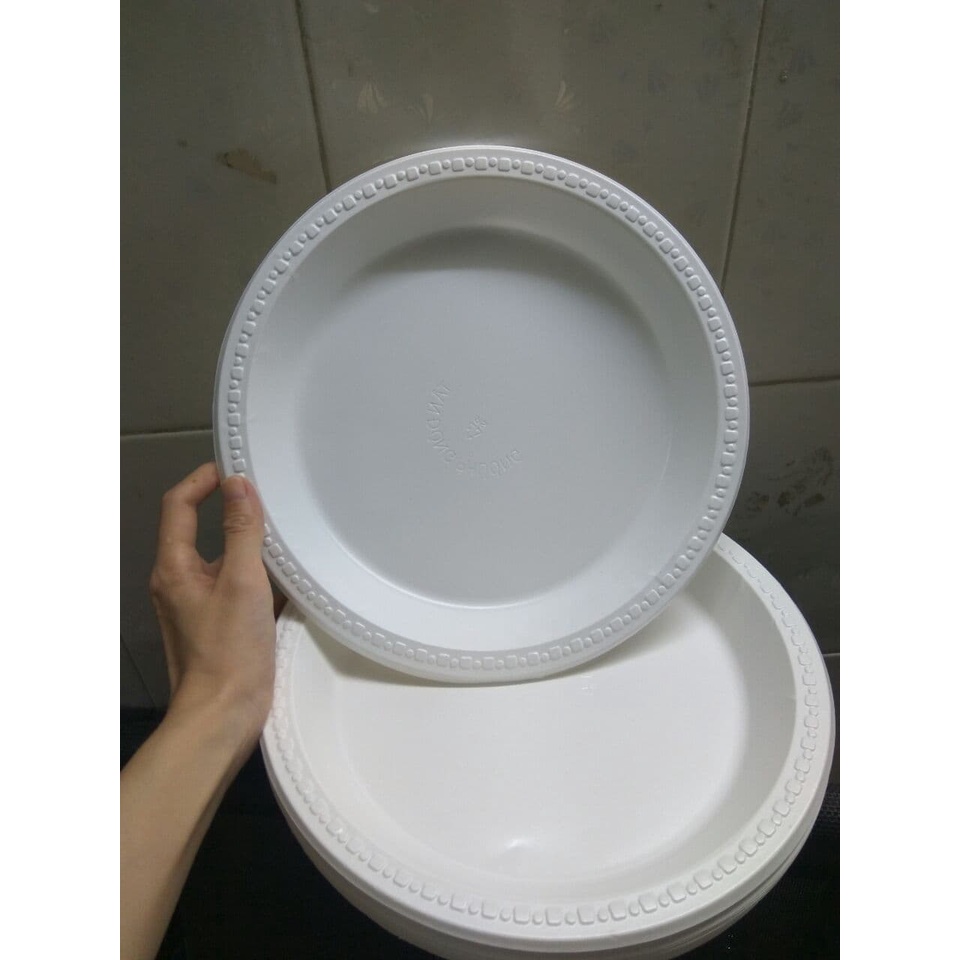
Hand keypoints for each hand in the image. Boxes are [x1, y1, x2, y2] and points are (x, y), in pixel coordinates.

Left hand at [149, 462, 275, 744]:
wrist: (223, 716)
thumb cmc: (230, 651)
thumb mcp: (242, 582)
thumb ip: (242, 531)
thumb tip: (238, 484)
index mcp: (174, 568)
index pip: (179, 505)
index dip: (203, 480)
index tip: (236, 468)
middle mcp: (179, 582)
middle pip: (198, 530)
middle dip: (230, 509)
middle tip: (268, 497)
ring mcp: (197, 606)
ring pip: (221, 559)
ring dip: (248, 545)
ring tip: (285, 534)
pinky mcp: (217, 625)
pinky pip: (234, 586)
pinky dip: (257, 576)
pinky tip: (289, 580)